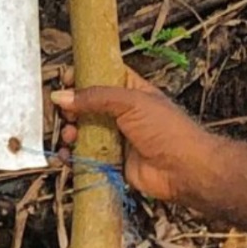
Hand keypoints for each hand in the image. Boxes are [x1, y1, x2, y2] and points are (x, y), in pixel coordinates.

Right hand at [52, 77, 222, 204]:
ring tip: (70, 136)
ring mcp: (116, 139)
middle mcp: (121, 114)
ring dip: (70, 133)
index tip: (65, 80)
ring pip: (83, 132)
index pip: (100, 78)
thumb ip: (95, 97)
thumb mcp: (131, 102)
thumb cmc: (168, 130)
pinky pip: (86, 157)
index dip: (81, 78)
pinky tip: (68, 156)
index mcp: (130, 92)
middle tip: (67, 114)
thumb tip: (62, 95)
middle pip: (87, 107)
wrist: (185, 169)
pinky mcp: (112, 162)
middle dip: (71, 109)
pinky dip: (73, 156)